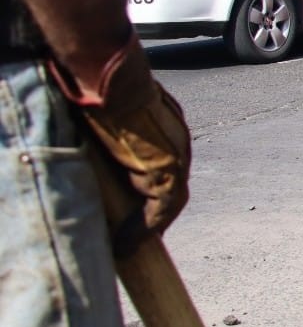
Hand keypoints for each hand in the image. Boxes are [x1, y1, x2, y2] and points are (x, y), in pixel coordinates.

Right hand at [68, 38, 191, 241]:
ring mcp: (177, 159)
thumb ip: (119, 128)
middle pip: (174, 188)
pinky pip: (161, 208)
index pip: (169, 169)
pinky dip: (146, 227)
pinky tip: (129, 243)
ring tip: (133, 243)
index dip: (158, 193)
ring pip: (171, 201)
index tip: (145, 211)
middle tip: (142, 233)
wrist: (115, 83)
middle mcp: (180, 146)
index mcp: (170, 130)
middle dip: (159, 212)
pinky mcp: (167, 171)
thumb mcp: (117, 111)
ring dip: (152, 223)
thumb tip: (97, 130)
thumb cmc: (110, 90)